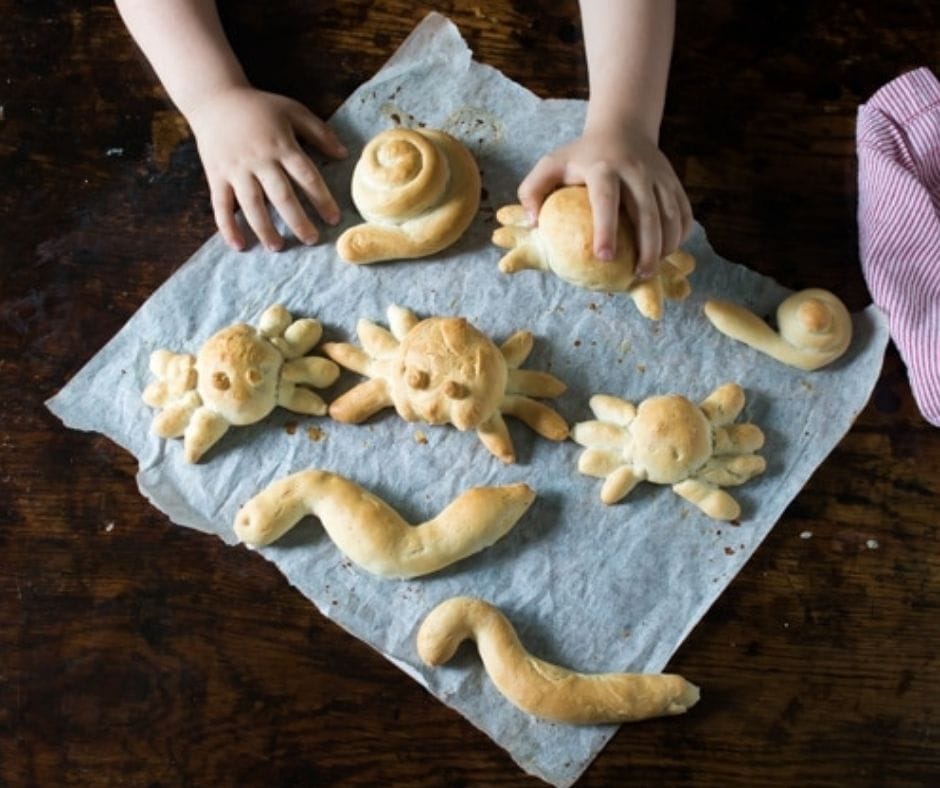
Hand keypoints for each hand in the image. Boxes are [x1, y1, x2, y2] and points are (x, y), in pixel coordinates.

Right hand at [186, 86, 347, 251]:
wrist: (214, 98)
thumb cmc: (259, 107)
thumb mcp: (292, 110)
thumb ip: (319, 132)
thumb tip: (343, 154)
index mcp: (281, 145)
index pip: (306, 176)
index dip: (321, 198)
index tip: (333, 218)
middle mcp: (259, 160)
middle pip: (281, 195)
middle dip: (298, 220)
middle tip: (311, 240)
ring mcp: (235, 170)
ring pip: (251, 205)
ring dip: (265, 229)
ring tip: (279, 247)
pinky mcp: (216, 176)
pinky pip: (221, 206)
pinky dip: (228, 227)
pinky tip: (239, 246)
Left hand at [517, 122, 691, 277]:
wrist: (622, 127)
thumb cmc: (581, 156)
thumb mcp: (551, 164)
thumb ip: (532, 191)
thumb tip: (531, 224)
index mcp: (603, 167)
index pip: (606, 199)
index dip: (606, 229)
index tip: (604, 258)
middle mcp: (635, 170)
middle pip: (646, 212)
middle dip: (646, 247)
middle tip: (639, 275)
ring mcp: (658, 175)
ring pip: (670, 214)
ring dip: (665, 246)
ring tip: (651, 270)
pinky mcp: (673, 181)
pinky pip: (684, 212)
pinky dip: (679, 235)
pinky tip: (668, 252)